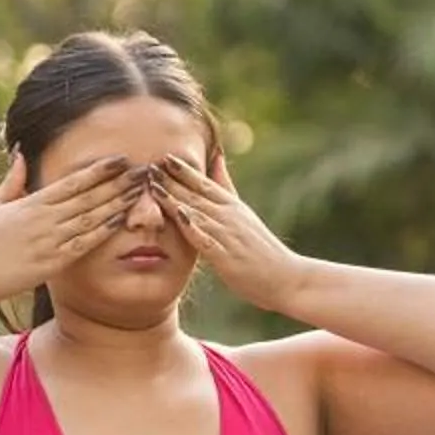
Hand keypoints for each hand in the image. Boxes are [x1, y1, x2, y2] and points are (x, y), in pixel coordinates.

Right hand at [0, 153, 144, 306]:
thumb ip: (13, 180)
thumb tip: (21, 154)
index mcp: (31, 203)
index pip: (73, 181)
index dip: (100, 170)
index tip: (122, 159)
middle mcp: (43, 219)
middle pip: (89, 196)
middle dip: (119, 183)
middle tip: (145, 171)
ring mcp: (49, 240)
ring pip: (91, 218)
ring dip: (118, 203)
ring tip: (141, 192)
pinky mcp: (51, 262)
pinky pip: (83, 244)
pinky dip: (103, 231)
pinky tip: (121, 221)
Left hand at [151, 153, 308, 310]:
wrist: (288, 278)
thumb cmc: (260, 248)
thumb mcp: (242, 211)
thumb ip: (226, 186)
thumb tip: (216, 156)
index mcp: (231, 206)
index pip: (203, 184)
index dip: (182, 170)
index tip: (162, 156)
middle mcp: (229, 216)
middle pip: (195, 194)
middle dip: (171, 180)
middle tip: (147, 165)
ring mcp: (228, 234)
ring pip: (197, 212)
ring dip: (174, 199)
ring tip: (153, 186)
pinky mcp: (227, 256)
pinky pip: (206, 239)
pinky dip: (193, 226)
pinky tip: (178, 217)